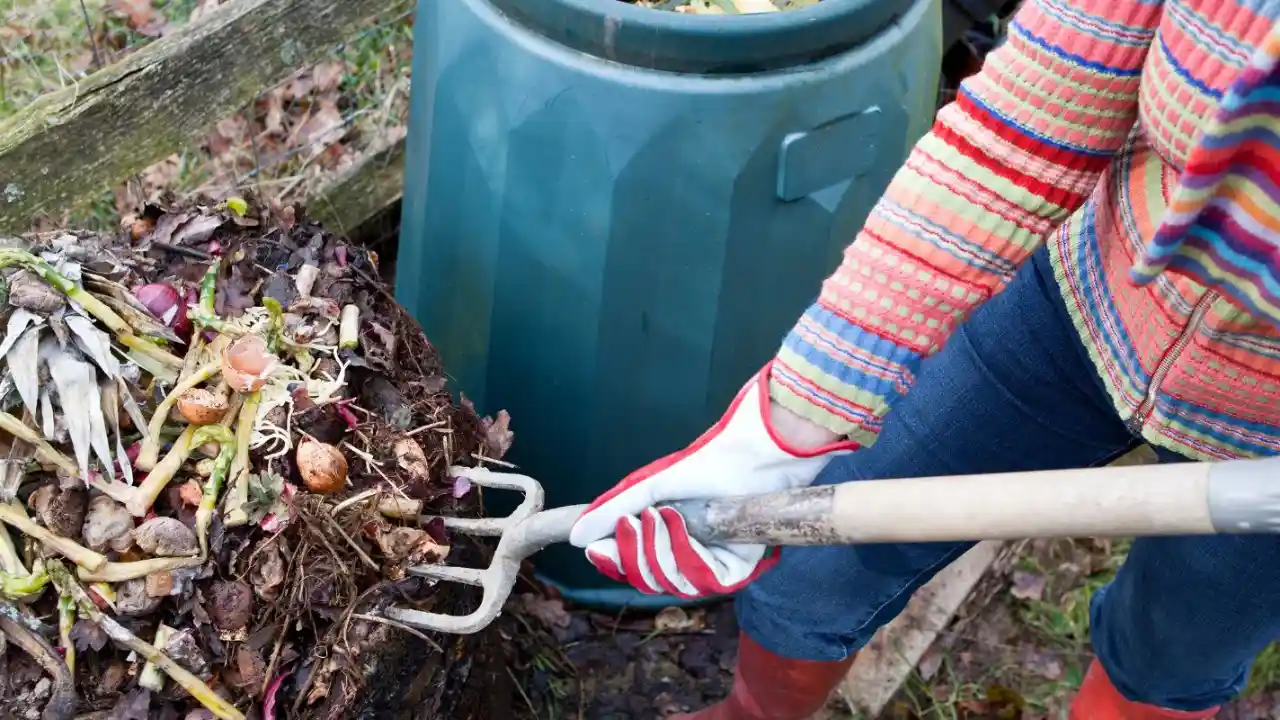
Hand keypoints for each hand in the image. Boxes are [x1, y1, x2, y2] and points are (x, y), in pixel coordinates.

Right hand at [569, 362, 857, 597]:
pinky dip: (687, 555)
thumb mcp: (651, 486)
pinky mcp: (737, 569)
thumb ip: (613, 510)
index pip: (633, 567)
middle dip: (634, 554)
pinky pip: (703, 581)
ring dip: (659, 551)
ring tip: (661, 516)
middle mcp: (689, 555)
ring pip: (672, 584)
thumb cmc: (708, 462)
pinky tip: (682, 525)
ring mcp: (713, 564)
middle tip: (632, 524)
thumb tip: (576, 537)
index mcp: (668, 538)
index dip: (613, 562)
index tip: (594, 549)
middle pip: (648, 580)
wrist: (754, 453)